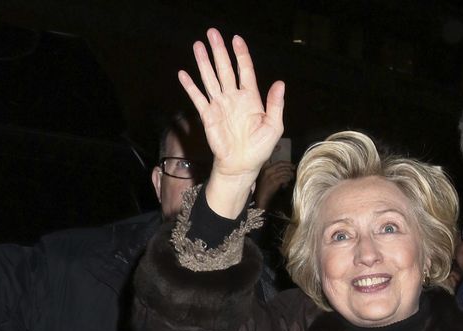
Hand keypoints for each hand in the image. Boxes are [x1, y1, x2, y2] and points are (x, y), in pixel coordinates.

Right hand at [178, 30, 284, 217]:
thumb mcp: (274, 126)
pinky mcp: (208, 116)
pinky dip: (190, 87)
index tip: (236, 39)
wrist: (242, 166)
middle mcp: (234, 97)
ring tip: (198, 45)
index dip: (241, 54)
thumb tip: (280, 83)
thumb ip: (276, 105)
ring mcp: (220, 105)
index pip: (245, 70)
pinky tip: (183, 74)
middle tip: (212, 33)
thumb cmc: (259, 148)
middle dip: (219, 51)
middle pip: (225, 69)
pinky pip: (198, 98)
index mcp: (250, 98)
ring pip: (210, 78)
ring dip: (203, 62)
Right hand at [255, 159, 294, 209]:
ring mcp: (271, 176)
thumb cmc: (263, 190)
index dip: (286, 163)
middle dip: (290, 167)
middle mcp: (267, 170)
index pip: (278, 163)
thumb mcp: (264, 178)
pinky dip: (287, 180)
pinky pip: (284, 178)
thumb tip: (283, 169)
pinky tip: (287, 183)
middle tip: (294, 169)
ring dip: (289, 174)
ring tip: (292, 177)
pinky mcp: (274, 182)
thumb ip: (271, 172)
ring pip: (284, 172)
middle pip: (282, 166)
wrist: (260, 199)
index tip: (291, 165)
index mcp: (265, 168)